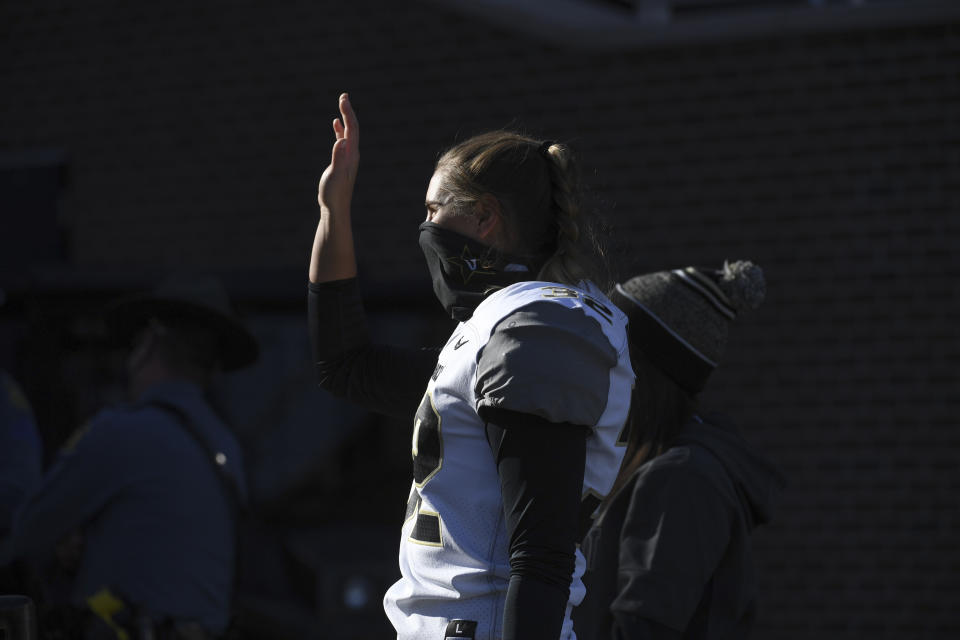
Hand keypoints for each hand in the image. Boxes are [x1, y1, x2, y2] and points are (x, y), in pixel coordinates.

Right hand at [318, 93, 359, 214]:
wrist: (335, 207)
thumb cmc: (334, 193)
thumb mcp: (335, 175)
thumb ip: (338, 158)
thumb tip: (342, 141)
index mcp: (351, 154)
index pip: (353, 129)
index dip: (348, 113)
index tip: (343, 99)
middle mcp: (352, 154)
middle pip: (353, 128)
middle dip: (348, 111)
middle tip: (343, 96)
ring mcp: (347, 158)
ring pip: (348, 133)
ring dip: (345, 119)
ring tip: (342, 104)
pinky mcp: (341, 162)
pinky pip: (342, 141)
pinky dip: (340, 130)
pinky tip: (336, 125)